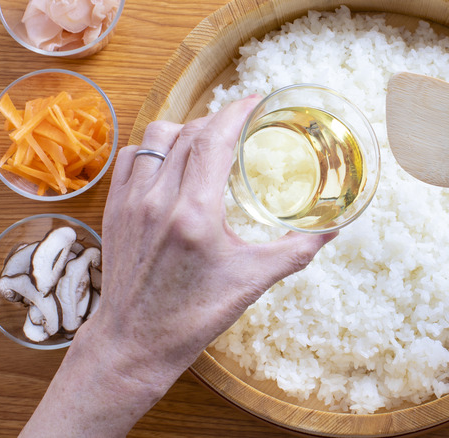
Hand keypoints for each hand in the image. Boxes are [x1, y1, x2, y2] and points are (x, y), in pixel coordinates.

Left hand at [21, 97, 335, 436]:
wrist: (135, 342)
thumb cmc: (193, 315)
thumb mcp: (252, 281)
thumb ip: (296, 251)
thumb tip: (333, 230)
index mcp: (195, 214)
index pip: (214, 139)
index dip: (236, 111)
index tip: (255, 101)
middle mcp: (159, 199)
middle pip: (190, 132)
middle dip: (218, 119)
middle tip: (241, 123)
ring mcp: (131, 201)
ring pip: (157, 137)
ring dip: (185, 130)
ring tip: (207, 140)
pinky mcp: (115, 209)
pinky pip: (132, 157)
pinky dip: (155, 149)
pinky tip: (171, 163)